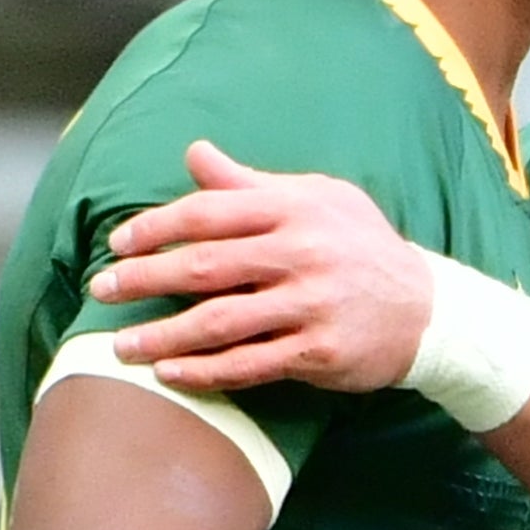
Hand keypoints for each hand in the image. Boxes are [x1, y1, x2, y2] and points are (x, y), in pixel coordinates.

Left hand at [91, 140, 436, 394]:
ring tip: (121, 347)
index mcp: (294, 209)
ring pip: (221, 322)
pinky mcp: (319, 351)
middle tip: (101, 290)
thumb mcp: (316, 199)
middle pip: (205, 267)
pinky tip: (170, 375)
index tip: (117, 244)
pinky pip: (251, 364)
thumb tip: (193, 153)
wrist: (428, 309)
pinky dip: (206, 372)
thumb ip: (249, 184)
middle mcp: (301, 254)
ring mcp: (311, 305)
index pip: (209, 213)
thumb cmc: (360, 246)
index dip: (155, 228)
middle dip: (145, 280)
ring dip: (164, 336)